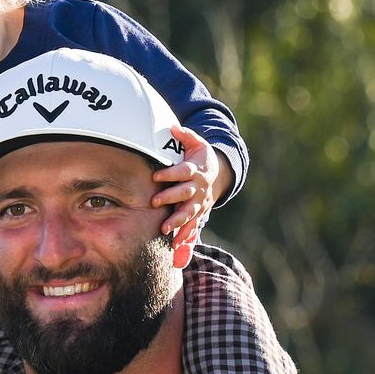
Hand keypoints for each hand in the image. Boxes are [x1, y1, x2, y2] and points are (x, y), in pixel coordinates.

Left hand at [151, 125, 229, 248]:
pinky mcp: (200, 212)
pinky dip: (185, 236)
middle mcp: (198, 187)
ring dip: (178, 221)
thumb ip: (185, 136)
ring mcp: (200, 201)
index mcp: (196, 170)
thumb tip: (173, 127)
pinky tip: (175, 246)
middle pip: (185, 193)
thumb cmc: (201, 157)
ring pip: (189, 212)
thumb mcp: (197, 143)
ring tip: (165, 229)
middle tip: (155, 202)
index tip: (156, 176)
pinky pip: (193, 225)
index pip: (182, 172)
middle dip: (170, 198)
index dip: (170, 174)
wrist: (219, 173)